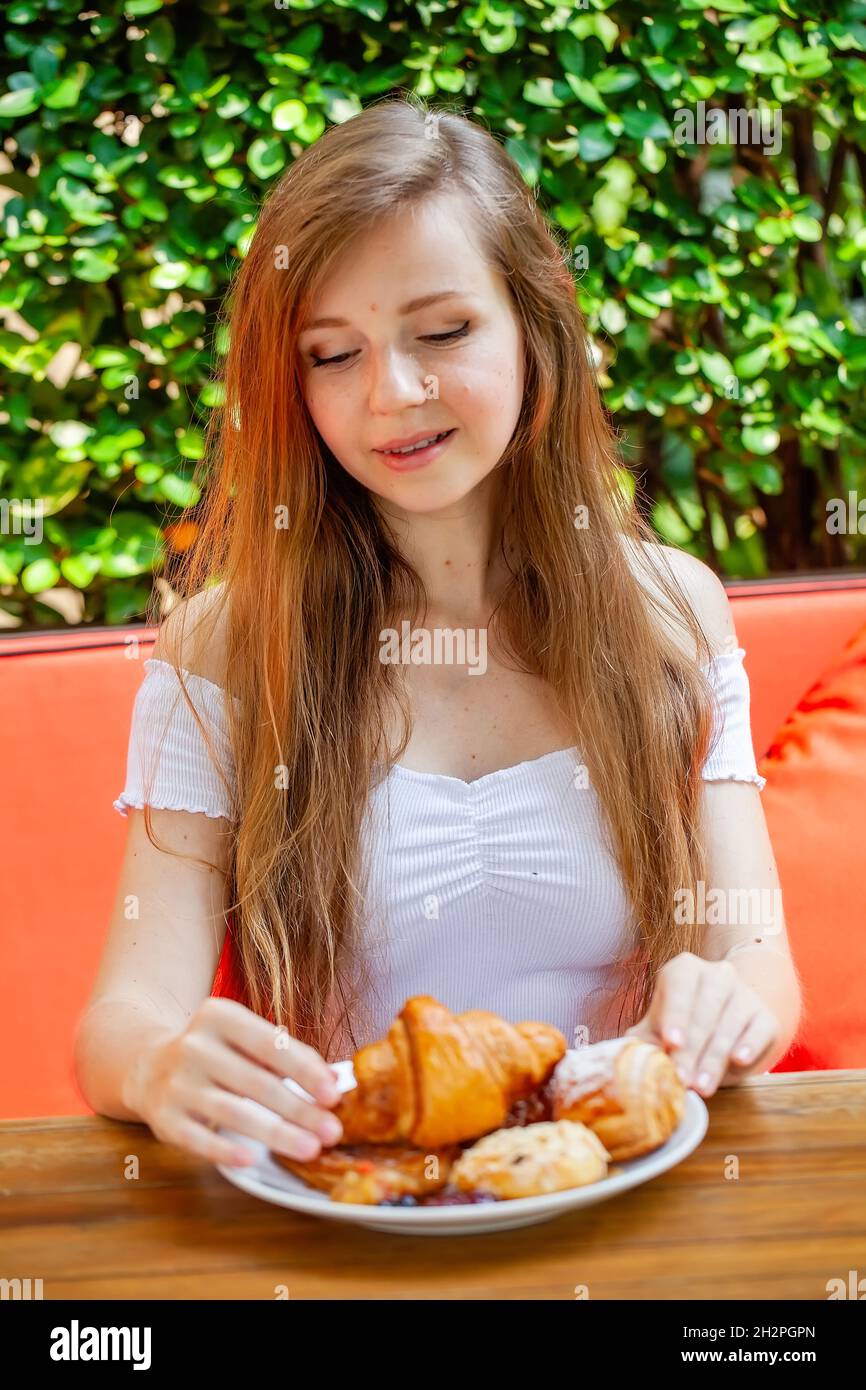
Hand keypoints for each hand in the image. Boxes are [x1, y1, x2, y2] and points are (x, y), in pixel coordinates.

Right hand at [123, 996, 343, 1166]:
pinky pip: (197, 1138)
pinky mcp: (163, 1118)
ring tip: (310, 1148)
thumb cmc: (214, 1053)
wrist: (146, 1065)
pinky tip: (251, 1160)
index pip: (270, 1045)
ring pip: (233, 1112)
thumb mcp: (243, 1039)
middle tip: (332, 1131)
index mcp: (219, 1016)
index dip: (304, 1070)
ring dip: (276, 1133)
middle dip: (299, 1109)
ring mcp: (176, 1083)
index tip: (333, 1094)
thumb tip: (333, 1079)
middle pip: (257, 1082)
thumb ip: (286, 1054)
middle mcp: (194, 1046)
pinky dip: (224, 1149)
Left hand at [624, 952, 778, 1097]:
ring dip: (715, 1057)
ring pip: (731, 1023)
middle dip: (692, 1049)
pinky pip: (760, 1028)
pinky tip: (739, 1060)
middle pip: (705, 1009)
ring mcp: (744, 994)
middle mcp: (717, 975)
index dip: (676, 1015)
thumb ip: (644, 1040)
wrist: (723, 1026)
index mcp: (684, 970)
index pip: (680, 987)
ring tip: (702, 1086)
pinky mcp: (765, 1016)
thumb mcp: (659, 1029)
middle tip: (683, 1079)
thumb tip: (626, 1057)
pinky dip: (750, 1044)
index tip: (671, 1043)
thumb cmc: (682, 1026)